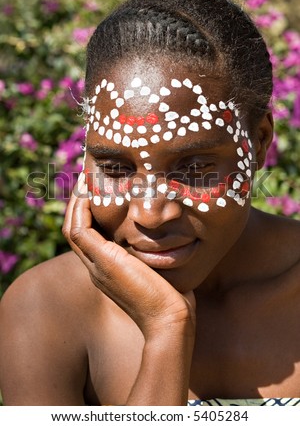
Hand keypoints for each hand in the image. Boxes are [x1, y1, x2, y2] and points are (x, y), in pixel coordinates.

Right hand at [62, 174, 195, 339]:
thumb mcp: (160, 269)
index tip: (101, 190)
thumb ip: (156, 252)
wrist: (169, 319)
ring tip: (87, 179)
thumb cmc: (173, 298)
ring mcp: (96, 265)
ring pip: (72, 227)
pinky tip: (92, 192)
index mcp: (107, 269)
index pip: (89, 236)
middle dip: (80, 203)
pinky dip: (81, 210)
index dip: (90, 213)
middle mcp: (96, 266)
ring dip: (77, 202)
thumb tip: (171, 233)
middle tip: (88, 179)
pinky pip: (79, 229)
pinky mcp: (102, 260)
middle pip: (75, 229)